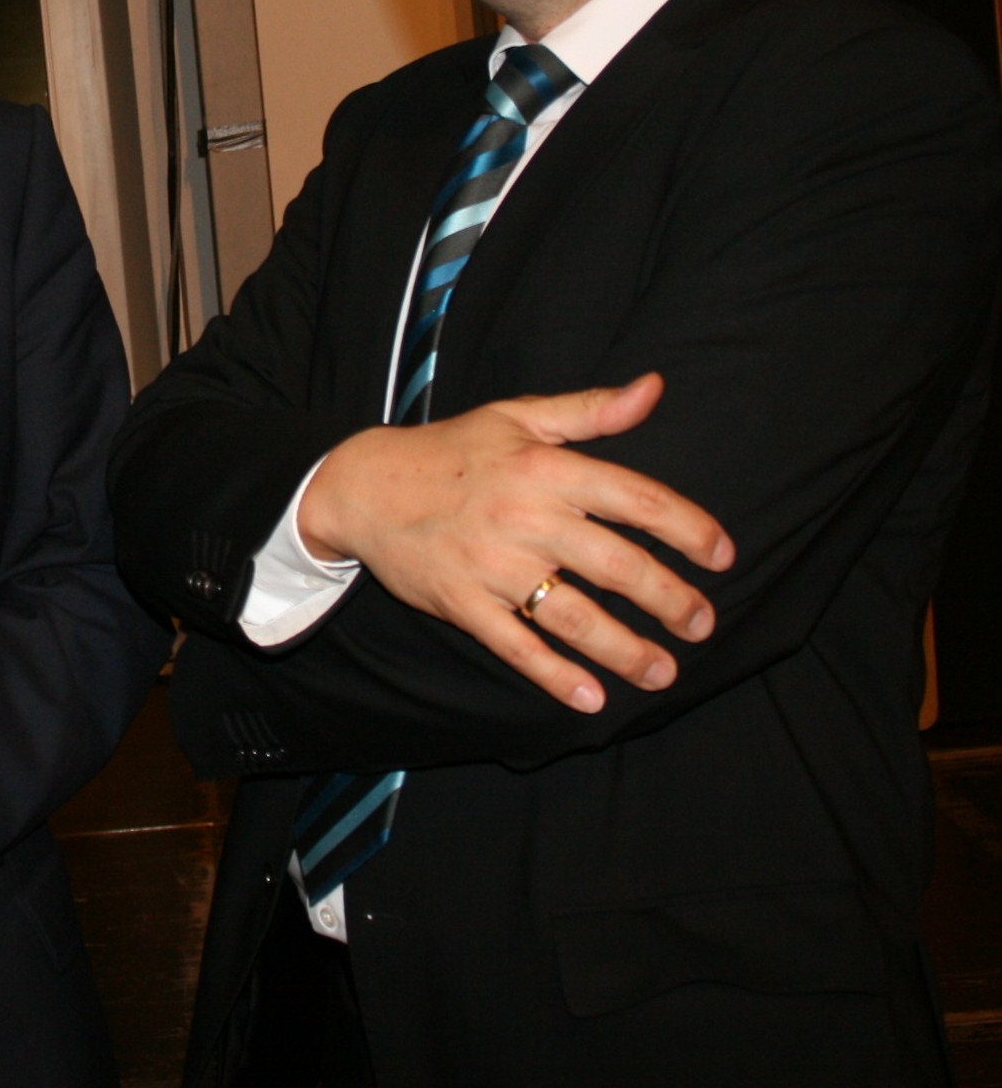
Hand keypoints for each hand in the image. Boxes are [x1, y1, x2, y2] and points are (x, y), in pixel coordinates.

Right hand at [297, 373, 733, 713]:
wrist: (363, 486)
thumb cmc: (450, 451)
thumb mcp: (517, 417)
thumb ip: (590, 410)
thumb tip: (654, 389)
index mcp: (546, 467)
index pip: (637, 499)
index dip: (689, 529)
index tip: (722, 556)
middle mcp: (526, 517)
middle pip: (618, 566)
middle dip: (671, 600)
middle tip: (702, 626)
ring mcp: (492, 566)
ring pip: (574, 616)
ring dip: (625, 650)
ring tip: (662, 672)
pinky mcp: (463, 603)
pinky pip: (516, 646)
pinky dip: (555, 676)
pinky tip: (591, 698)